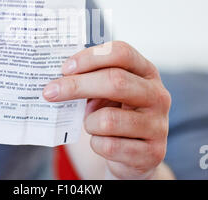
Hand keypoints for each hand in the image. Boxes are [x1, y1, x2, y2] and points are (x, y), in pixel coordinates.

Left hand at [43, 41, 170, 178]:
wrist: (132, 156)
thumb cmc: (114, 115)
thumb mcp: (105, 93)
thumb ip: (90, 80)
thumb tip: (57, 78)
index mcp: (146, 72)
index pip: (121, 52)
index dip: (90, 58)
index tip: (65, 68)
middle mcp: (158, 95)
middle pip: (115, 81)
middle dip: (76, 86)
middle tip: (49, 92)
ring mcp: (158, 125)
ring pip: (108, 119)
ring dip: (89, 123)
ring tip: (91, 125)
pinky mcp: (152, 153)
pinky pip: (108, 146)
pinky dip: (96, 145)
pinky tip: (102, 143)